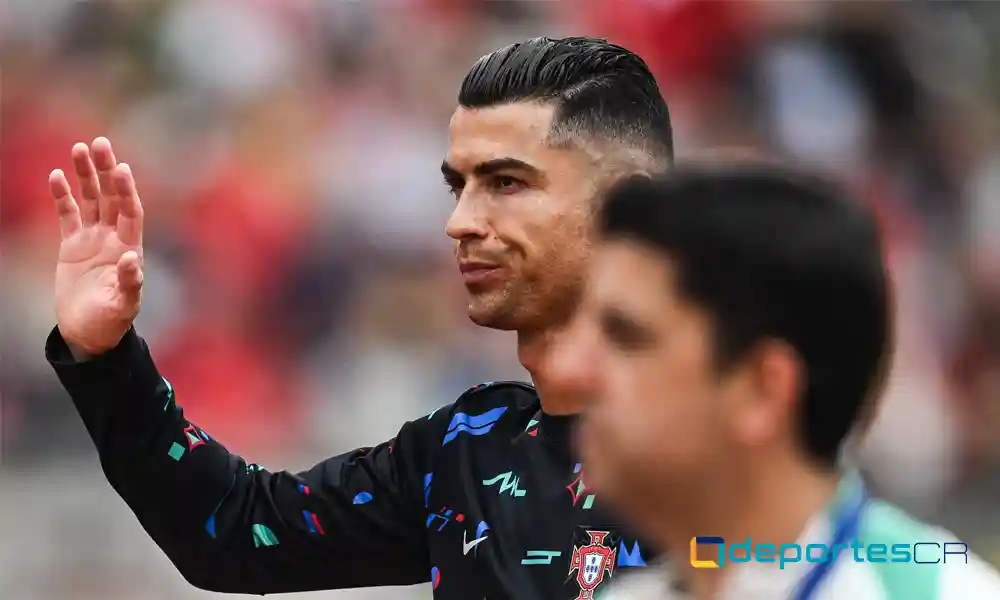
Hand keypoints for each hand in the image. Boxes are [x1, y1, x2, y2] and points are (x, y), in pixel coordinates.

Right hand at [50, 137, 144, 357]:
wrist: (89, 333)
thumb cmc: (111, 322)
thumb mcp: (123, 306)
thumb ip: (129, 283)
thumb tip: (130, 260)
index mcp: (130, 249)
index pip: (130, 212)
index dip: (126, 191)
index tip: (121, 168)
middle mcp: (114, 238)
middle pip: (111, 197)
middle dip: (106, 171)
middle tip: (99, 143)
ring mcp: (93, 239)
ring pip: (90, 200)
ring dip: (85, 176)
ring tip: (78, 148)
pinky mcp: (72, 245)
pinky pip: (67, 214)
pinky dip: (62, 195)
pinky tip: (56, 176)